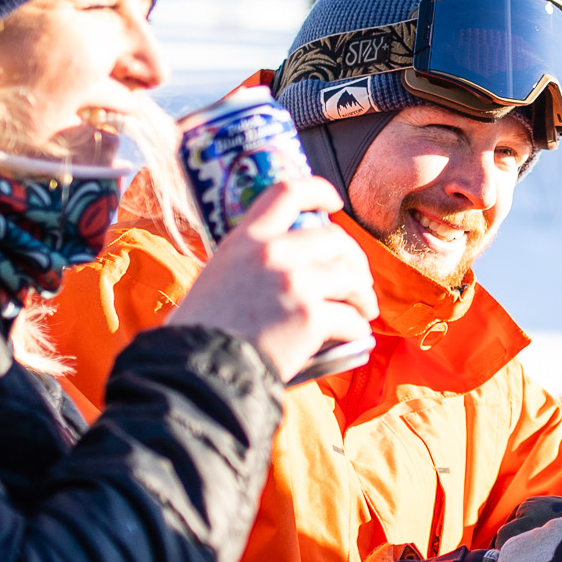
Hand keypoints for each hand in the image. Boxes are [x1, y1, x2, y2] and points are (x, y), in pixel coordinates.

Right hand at [170, 179, 375, 383]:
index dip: (317, 190)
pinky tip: (352, 337)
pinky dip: (357, 329)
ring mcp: (294, 282)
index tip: (334, 202)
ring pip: (351, 278)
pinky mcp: (311, 316)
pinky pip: (351, 318)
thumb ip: (251, 263)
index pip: (286, 192)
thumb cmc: (203, 333)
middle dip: (356, 259)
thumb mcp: (218, 278)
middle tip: (360, 280)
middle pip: (334, 238)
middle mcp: (271, 253)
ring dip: (363, 296)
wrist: (198, 371)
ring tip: (364, 310)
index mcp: (245, 240)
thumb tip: (286, 265)